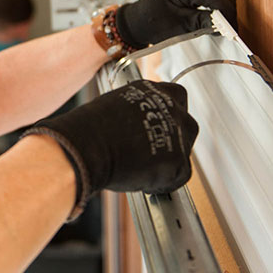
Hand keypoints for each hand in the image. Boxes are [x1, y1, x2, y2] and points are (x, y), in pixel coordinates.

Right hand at [22, 80, 197, 215]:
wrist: (87, 146)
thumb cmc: (90, 128)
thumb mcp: (114, 107)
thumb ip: (133, 113)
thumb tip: (133, 126)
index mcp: (154, 90)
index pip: (175, 97)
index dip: (167, 115)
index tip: (157, 125)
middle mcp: (172, 108)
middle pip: (185, 124)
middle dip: (172, 138)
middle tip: (152, 150)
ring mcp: (178, 135)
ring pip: (183, 151)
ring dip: (168, 159)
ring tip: (143, 167)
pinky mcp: (178, 162)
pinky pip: (178, 176)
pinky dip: (162, 182)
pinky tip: (141, 180)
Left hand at [117, 0, 236, 48]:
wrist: (135, 21)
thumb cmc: (151, 24)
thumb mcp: (179, 27)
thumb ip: (203, 22)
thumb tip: (225, 24)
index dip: (226, 11)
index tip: (232, 28)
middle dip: (227, 7)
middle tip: (230, 26)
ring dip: (224, 1)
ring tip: (224, 20)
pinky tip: (217, 11)